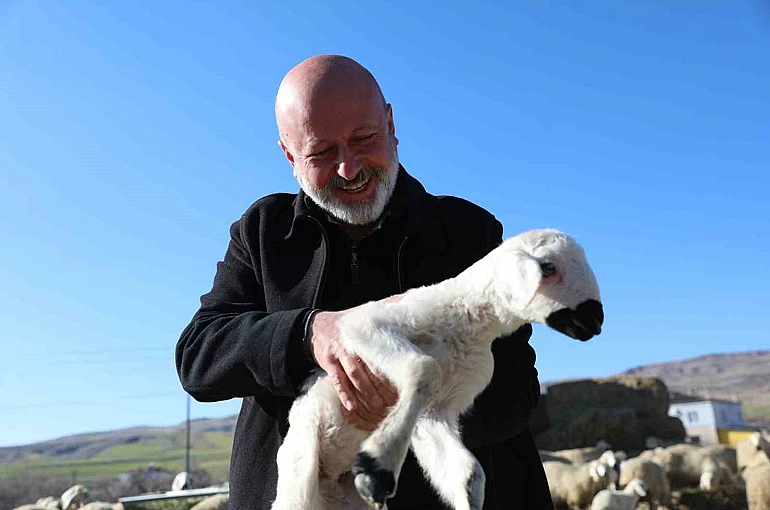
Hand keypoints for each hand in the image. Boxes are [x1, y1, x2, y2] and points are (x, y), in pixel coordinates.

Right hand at [309, 307, 398, 430]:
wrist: (316, 327)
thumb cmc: (348, 322)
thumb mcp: (365, 312)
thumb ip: (387, 306)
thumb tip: (407, 299)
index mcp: (365, 334)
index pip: (381, 350)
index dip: (393, 363)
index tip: (405, 375)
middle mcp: (352, 344)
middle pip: (369, 366)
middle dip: (382, 383)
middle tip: (395, 397)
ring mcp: (338, 355)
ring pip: (353, 376)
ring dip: (366, 392)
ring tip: (379, 405)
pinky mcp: (328, 364)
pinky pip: (337, 382)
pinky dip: (344, 395)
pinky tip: (352, 407)